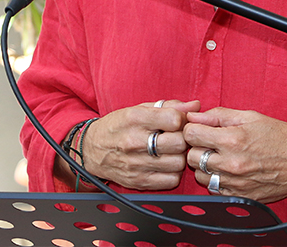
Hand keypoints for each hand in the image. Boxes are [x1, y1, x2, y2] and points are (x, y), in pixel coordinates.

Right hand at [80, 99, 199, 190]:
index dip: (182, 120)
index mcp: (134, 119)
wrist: (91, 150)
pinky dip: (173, 173)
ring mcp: (136, 164)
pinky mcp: (138, 181)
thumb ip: (169, 106)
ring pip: (178, 163)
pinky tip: (166, 165)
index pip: (173, 119)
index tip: (178, 122)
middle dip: (183, 139)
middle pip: (179, 142)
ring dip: (180, 157)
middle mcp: (134, 141)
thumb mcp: (139, 109)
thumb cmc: (118, 126)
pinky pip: (171, 180)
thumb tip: (195, 105)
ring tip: (172, 151)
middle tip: (178, 137)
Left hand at [183, 108, 286, 203]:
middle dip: (197, 147)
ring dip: (205, 166)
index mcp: (232, 139)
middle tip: (210, 143)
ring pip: (200, 176)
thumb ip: (219, 115)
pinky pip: (214, 190)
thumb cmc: (279, 136)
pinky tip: (228, 171)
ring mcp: (235, 183)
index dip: (193, 128)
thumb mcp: (251, 116)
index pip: (191, 134)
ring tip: (220, 157)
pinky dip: (216, 180)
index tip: (201, 128)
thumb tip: (194, 116)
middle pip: (191, 156)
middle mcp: (231, 164)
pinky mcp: (240, 197)